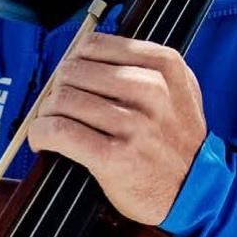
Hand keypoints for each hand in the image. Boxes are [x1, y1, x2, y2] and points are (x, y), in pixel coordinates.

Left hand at [26, 32, 206, 225]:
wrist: (195, 190)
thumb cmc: (175, 137)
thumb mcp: (176, 88)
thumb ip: (140, 63)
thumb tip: (80, 53)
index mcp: (164, 65)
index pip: (93, 45)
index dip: (74, 62)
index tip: (72, 79)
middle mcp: (152, 90)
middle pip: (73, 71)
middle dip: (57, 89)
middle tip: (59, 106)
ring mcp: (134, 124)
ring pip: (63, 100)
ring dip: (47, 113)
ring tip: (51, 124)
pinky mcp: (115, 157)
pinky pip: (59, 132)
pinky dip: (41, 134)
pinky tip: (42, 140)